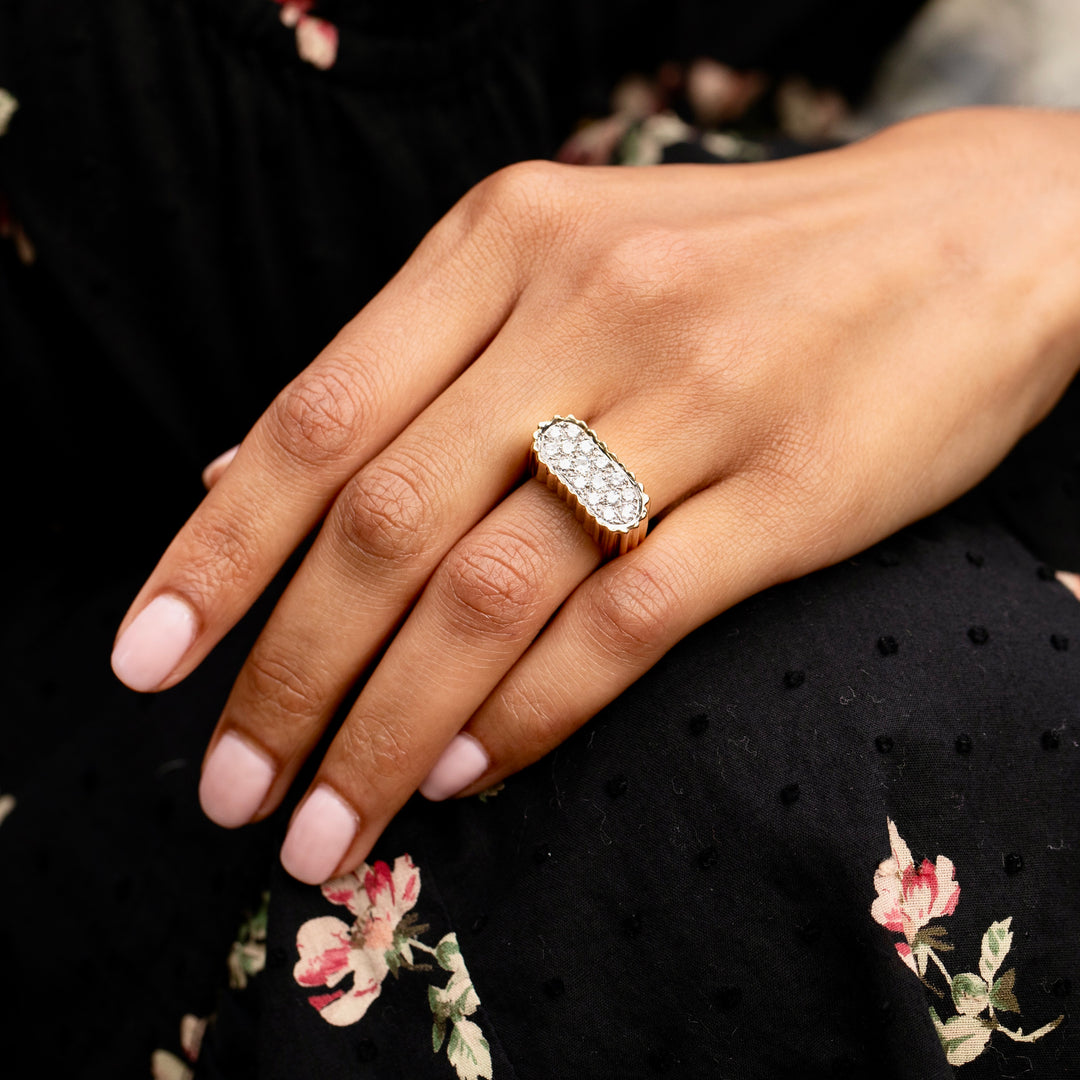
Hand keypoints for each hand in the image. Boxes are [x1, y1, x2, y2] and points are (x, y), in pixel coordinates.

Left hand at [111, 107, 1079, 883]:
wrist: (964, 237)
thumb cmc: (743, 264)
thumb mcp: (560, 262)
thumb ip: (413, 371)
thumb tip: (245, 480)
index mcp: (503, 243)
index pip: (316, 416)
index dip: (217, 555)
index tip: (149, 665)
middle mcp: (582, 309)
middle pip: (386, 522)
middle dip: (289, 673)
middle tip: (232, 791)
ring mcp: (690, 398)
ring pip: (492, 589)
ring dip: (391, 724)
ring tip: (330, 821)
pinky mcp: (789, 489)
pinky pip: (622, 621)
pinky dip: (527, 713)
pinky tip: (466, 774)